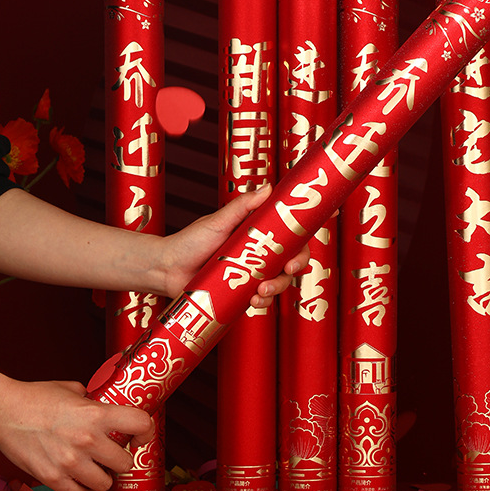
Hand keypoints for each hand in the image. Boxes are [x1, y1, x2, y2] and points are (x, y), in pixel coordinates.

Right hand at [0, 371, 153, 490]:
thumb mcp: (74, 390)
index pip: (140, 424)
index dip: (146, 431)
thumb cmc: (37, 397)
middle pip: (126, 462)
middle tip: (114, 454)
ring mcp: (70, 462)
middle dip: (122, 458)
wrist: (2, 411)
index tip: (140, 435)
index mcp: (97, 414)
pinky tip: (82, 481)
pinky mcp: (52, 478)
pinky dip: (85, 490)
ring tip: (98, 468)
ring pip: (106, 483)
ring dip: (105, 476)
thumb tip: (109, 404)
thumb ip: (95, 400)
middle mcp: (87, 440)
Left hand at [159, 184, 309, 305]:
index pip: (292, 230)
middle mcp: (261, 253)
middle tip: (287, 269)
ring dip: (277, 288)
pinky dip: (263, 302)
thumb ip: (243, 206)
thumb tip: (268, 188)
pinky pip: (263, 300)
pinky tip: (253, 302)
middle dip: (297, 265)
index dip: (309, 230)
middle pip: (294, 258)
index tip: (323, 226)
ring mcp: (254, 274)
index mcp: (260, 232)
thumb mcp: (218, 221)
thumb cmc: (190, 241)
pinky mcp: (244, 293)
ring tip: (260, 291)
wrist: (166, 270)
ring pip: (281, 282)